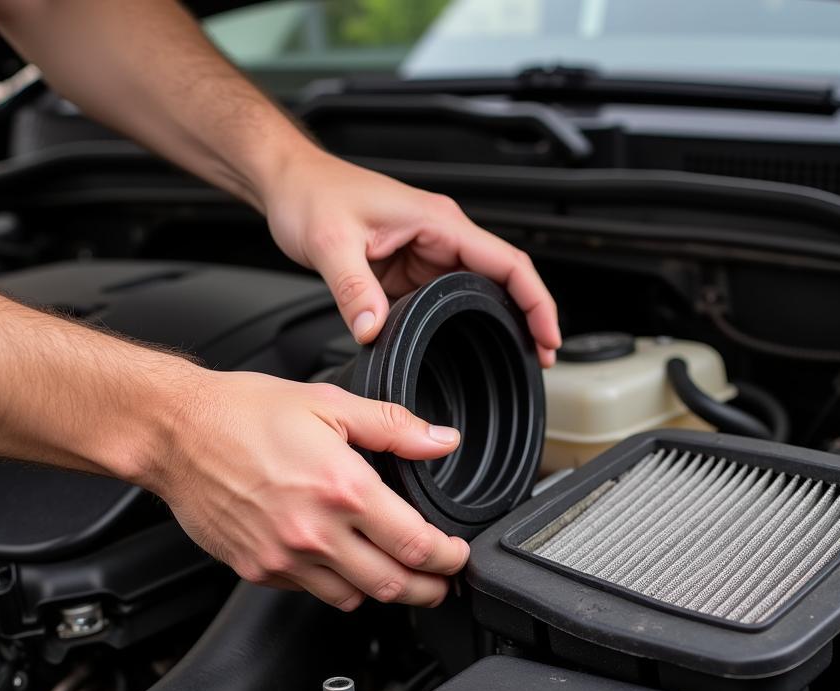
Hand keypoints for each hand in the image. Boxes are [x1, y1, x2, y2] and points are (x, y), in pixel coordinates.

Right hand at [149, 371, 469, 609]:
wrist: (174, 432)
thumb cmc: (242, 413)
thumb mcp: (329, 403)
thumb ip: (394, 426)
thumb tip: (440, 441)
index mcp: (342, 488)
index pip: (416, 545)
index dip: (448, 558)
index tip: (457, 555)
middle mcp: (315, 532)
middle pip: (394, 585)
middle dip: (430, 588)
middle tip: (443, 581)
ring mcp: (285, 558)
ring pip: (356, 599)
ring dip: (386, 592)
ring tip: (399, 576)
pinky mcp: (259, 570)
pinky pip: (313, 593)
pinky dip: (338, 586)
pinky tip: (344, 565)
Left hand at [264, 146, 561, 366]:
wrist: (290, 182)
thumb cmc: (312, 193)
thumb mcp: (330, 243)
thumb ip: (354, 290)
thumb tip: (373, 331)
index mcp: (438, 221)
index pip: (508, 262)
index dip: (536, 302)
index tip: (549, 335)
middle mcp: (440, 235)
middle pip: (503, 279)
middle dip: (527, 318)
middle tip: (539, 358)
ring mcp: (427, 252)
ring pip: (477, 291)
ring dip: (496, 321)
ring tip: (513, 357)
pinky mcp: (409, 268)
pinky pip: (444, 298)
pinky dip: (459, 321)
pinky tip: (463, 344)